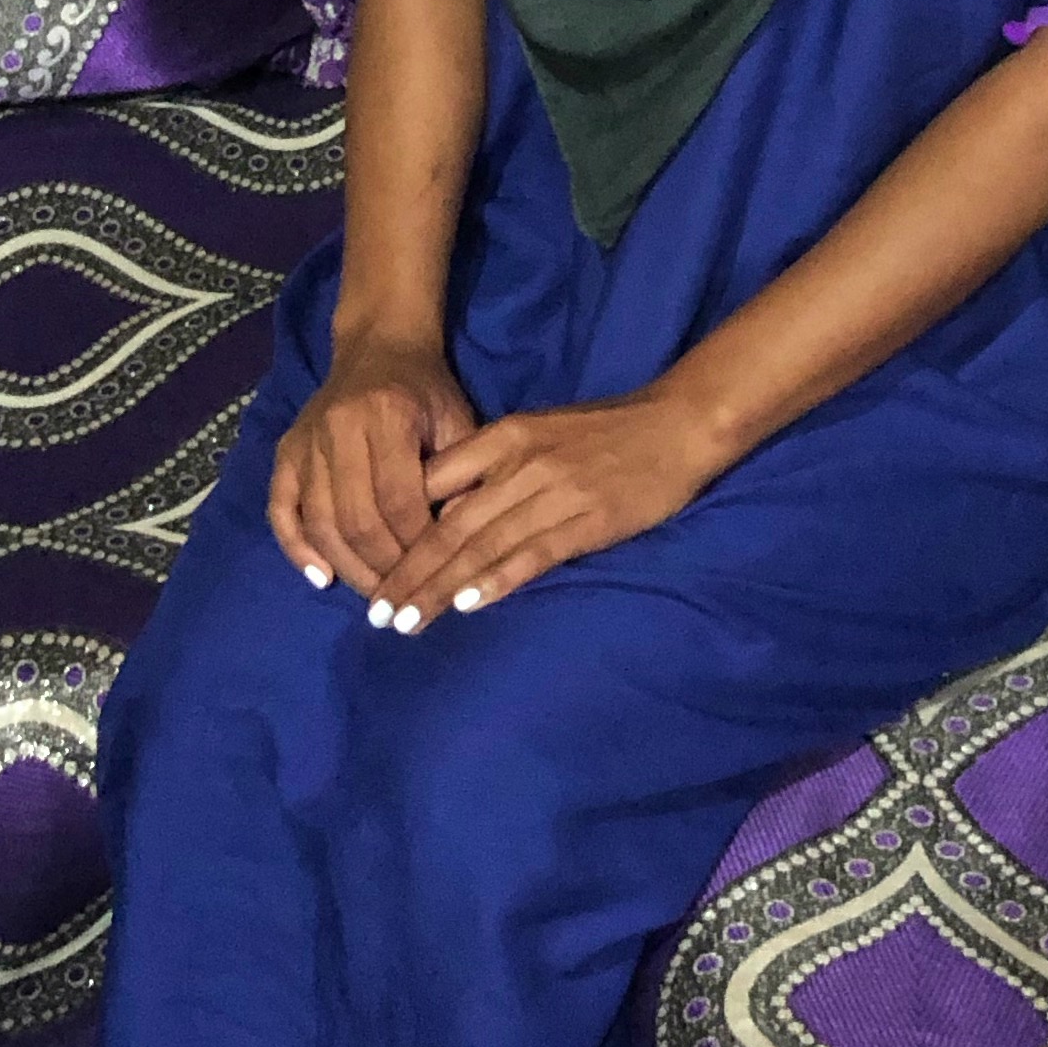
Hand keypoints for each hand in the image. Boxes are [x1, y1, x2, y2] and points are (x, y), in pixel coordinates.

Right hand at [268, 331, 478, 596]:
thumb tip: (457, 544)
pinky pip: (282, 507)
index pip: (399, 500)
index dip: (416, 545)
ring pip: (319, 520)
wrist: (380, 346)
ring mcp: (306, 440)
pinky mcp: (286, 450)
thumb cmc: (427, 390)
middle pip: (356, 518)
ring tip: (373, 597)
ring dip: (346, 566)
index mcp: (387, 415)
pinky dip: (297, 547)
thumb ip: (459, 478)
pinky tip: (321, 576)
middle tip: (403, 598)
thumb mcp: (458, 421)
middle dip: (382, 567)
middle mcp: (338, 428)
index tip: (435, 575)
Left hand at [373, 388, 725, 632]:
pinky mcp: (587, 521)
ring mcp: (553, 493)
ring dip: (440, 589)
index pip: (432, 486)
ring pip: (482, 547)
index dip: (397, 532)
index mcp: (503, 438)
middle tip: (376, 614)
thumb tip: (441, 512)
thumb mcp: (537, 432)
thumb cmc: (605, 431)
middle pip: (448, 527)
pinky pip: (533, 555)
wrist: (677, 424)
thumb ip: (490, 466)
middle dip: (408, 575)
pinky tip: (469, 605)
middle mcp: (519, 465)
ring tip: (408, 622)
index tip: (370, 569)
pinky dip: (497, 580)